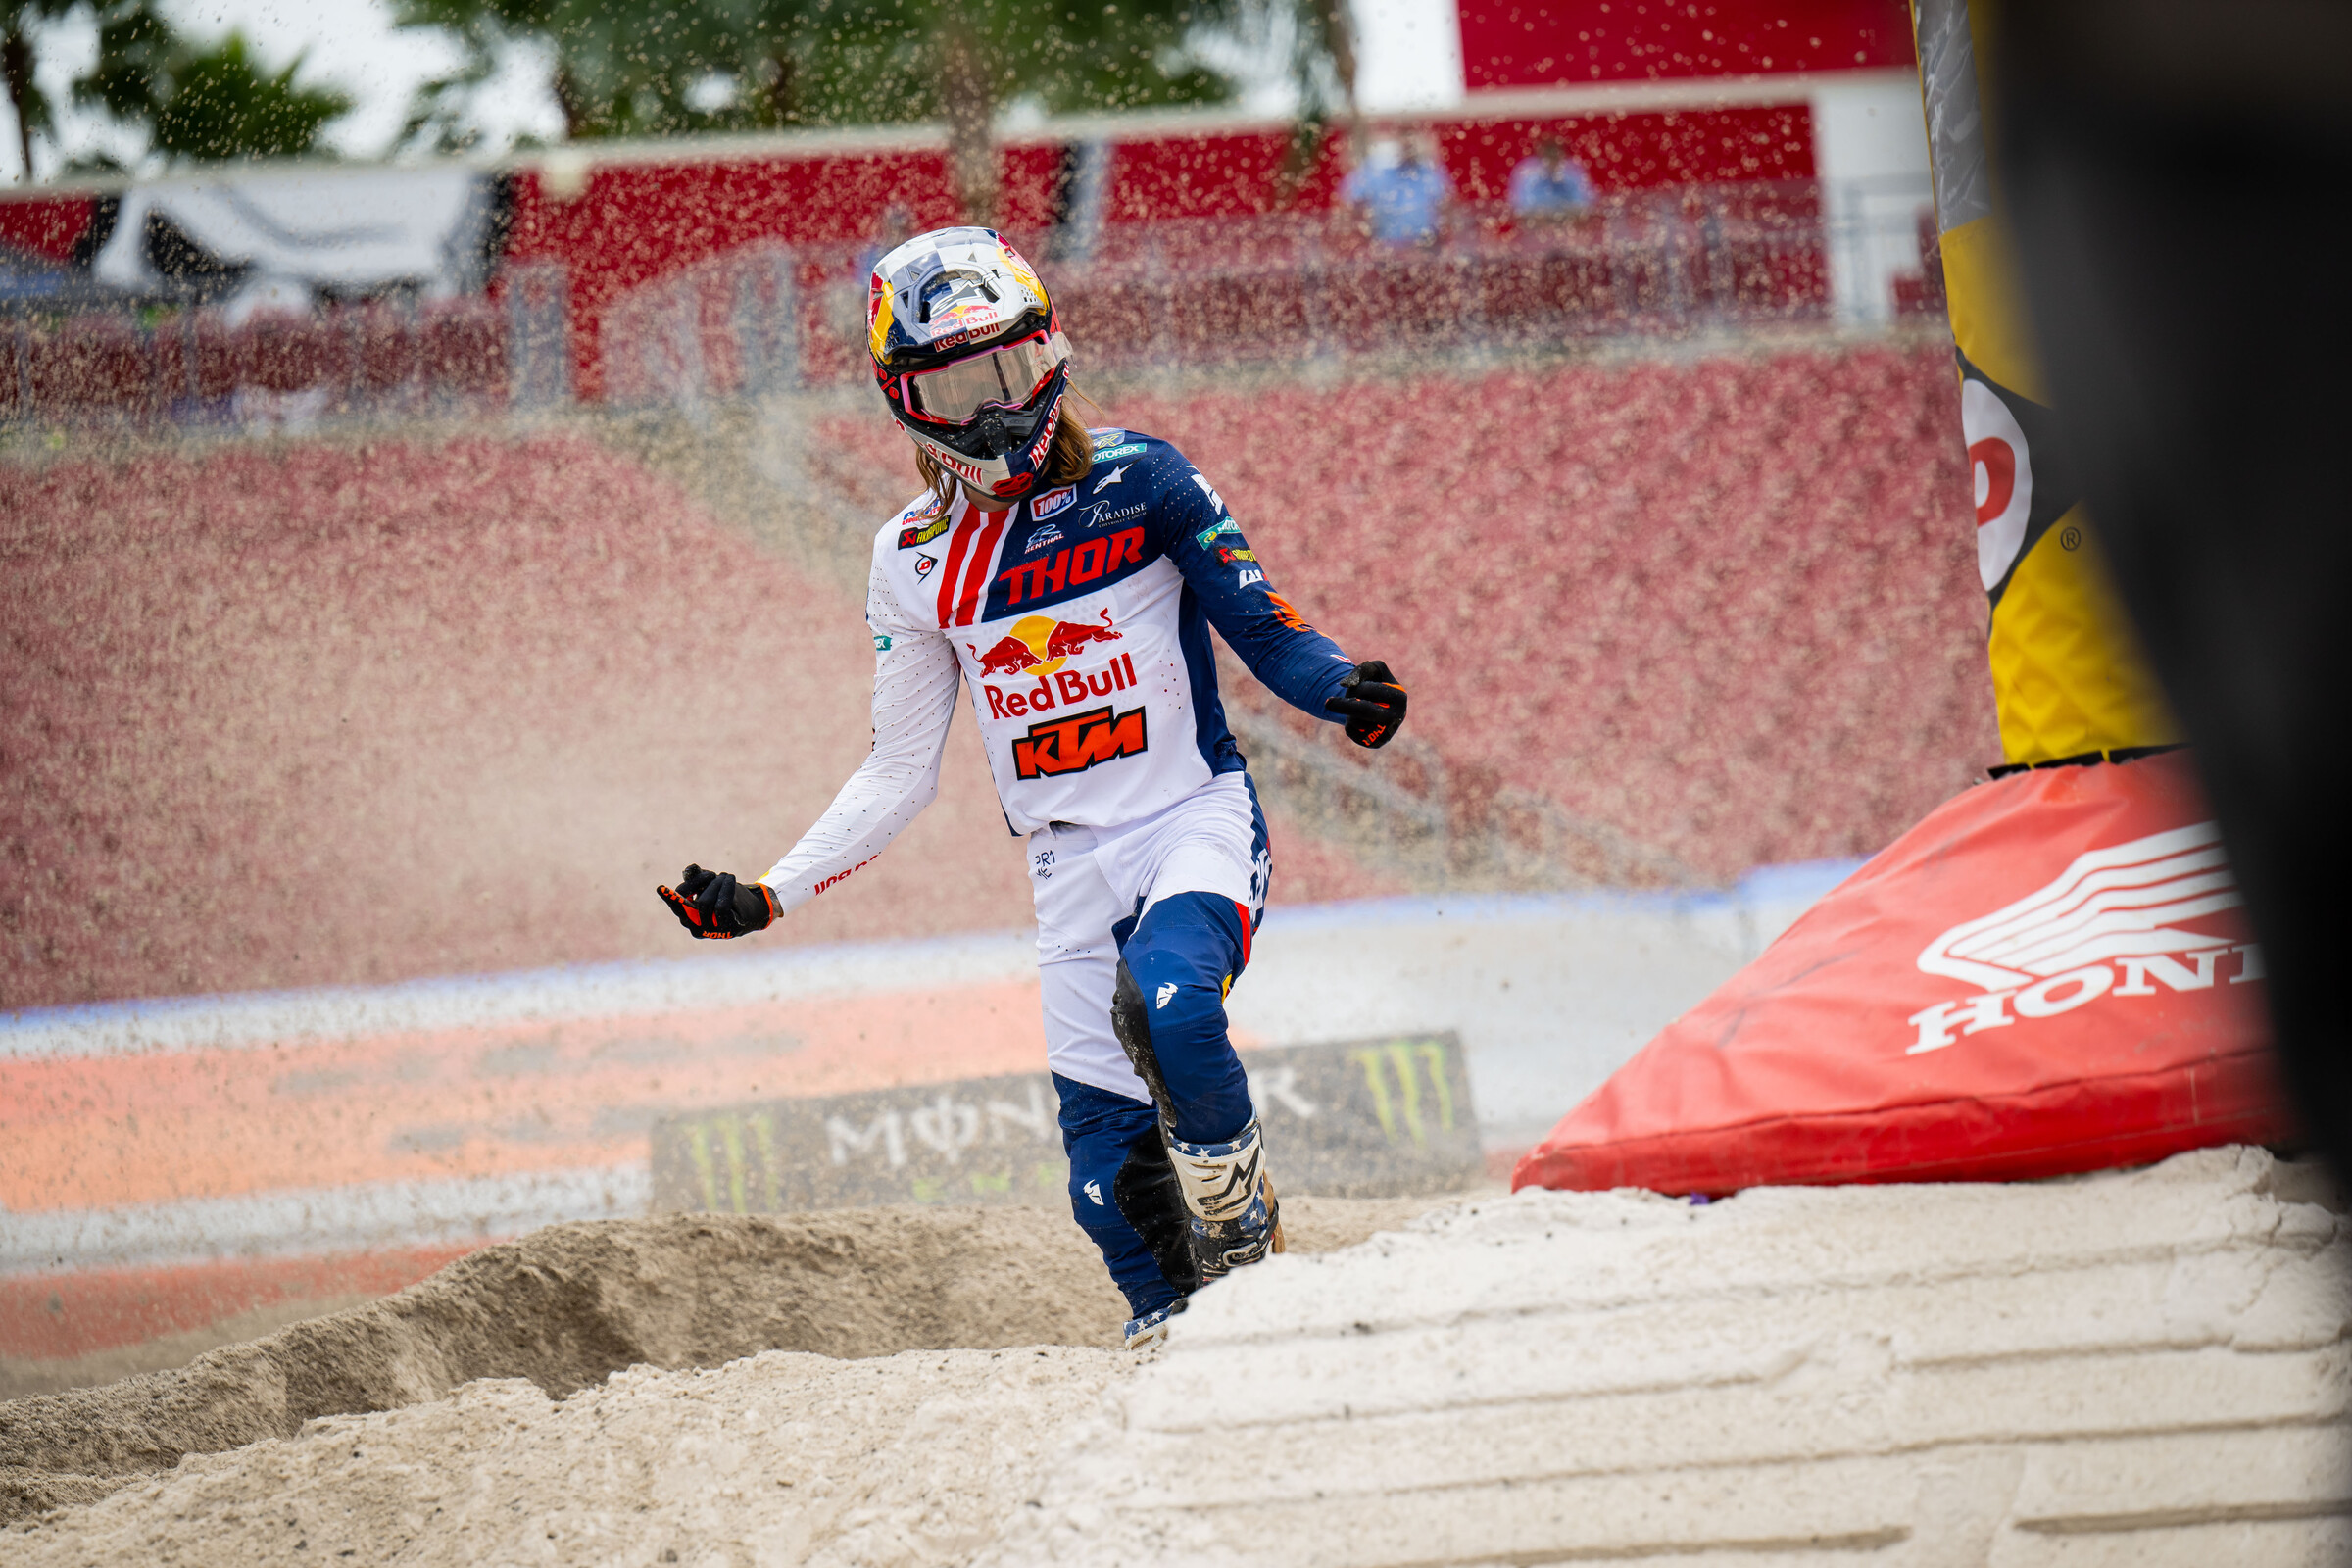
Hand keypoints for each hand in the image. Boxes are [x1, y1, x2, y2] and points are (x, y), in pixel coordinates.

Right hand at [657, 865, 778, 939]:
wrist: (752, 908)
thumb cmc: (725, 896)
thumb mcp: (709, 884)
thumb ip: (696, 878)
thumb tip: (690, 870)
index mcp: (687, 918)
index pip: (677, 906)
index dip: (669, 897)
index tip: (661, 887)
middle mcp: (696, 928)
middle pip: (688, 902)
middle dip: (699, 882)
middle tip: (711, 874)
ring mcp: (712, 932)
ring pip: (705, 902)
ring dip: (715, 883)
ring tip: (724, 877)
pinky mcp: (728, 929)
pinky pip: (721, 906)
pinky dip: (726, 888)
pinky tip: (730, 879)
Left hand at [1325, 660, 1406, 748]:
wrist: (1377, 706)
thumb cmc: (1375, 684)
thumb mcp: (1373, 670)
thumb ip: (1362, 669)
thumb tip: (1346, 684)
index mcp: (1399, 697)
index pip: (1368, 690)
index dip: (1357, 686)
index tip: (1356, 685)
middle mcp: (1396, 717)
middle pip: (1364, 710)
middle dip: (1343, 705)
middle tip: (1327, 702)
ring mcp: (1387, 732)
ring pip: (1356, 722)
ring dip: (1349, 712)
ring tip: (1358, 708)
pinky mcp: (1376, 743)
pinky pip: (1353, 734)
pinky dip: (1349, 725)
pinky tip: (1358, 721)